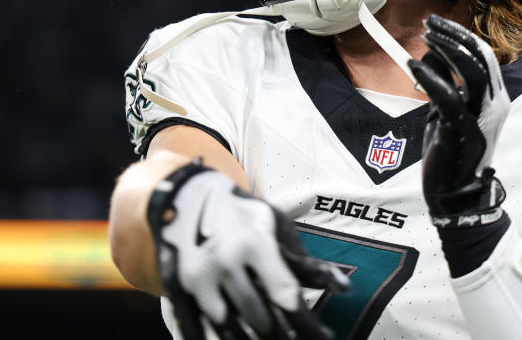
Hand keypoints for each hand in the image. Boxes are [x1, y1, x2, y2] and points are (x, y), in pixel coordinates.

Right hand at [147, 163, 349, 338]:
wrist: (184, 195)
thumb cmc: (240, 212)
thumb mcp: (274, 224)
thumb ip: (303, 259)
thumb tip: (343, 288)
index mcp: (254, 243)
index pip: (285, 295)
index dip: (306, 324)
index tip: (324, 337)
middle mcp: (225, 262)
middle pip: (260, 319)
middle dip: (282, 336)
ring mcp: (198, 278)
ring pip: (230, 330)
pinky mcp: (177, 289)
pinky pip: (196, 329)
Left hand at [408, 15, 509, 225]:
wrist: (455, 193)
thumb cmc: (451, 151)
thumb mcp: (447, 111)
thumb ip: (445, 82)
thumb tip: (430, 53)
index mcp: (495, 98)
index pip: (484, 55)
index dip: (460, 35)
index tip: (436, 24)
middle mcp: (494, 104)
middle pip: (481, 56)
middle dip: (454, 34)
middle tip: (429, 22)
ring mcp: (481, 117)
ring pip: (473, 70)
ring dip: (447, 48)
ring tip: (424, 36)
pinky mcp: (462, 129)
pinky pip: (449, 95)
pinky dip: (430, 76)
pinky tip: (413, 65)